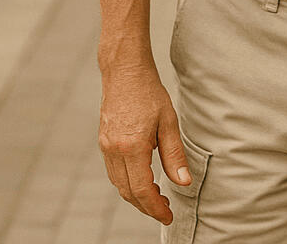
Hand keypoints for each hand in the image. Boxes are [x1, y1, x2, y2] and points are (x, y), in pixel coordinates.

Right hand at [97, 61, 190, 224]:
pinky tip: (143, 179)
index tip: (168, 215)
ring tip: (157, 197)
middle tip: (165, 210)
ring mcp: (105, 146)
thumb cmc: (149, 93)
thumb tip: (183, 182)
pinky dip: (127, 182)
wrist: (125, 72)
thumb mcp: (169, 122)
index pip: (141, 190)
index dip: (154, 208)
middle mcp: (114, 150)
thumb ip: (174, 155)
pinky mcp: (103, 142)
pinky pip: (114, 171)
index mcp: (131, 147)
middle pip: (127, 192)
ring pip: (118, 183)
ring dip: (136, 196)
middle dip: (146, 206)